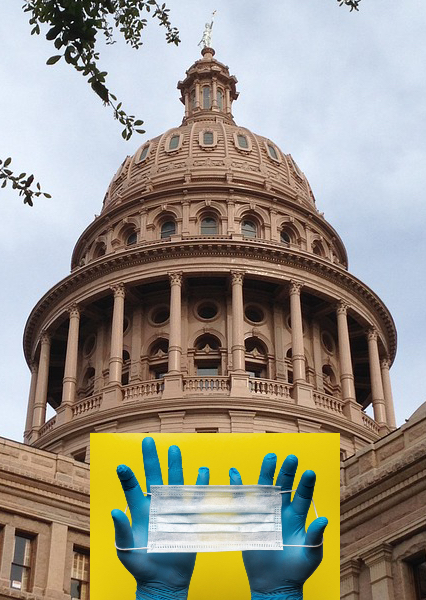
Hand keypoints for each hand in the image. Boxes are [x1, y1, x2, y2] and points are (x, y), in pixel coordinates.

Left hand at [112, 437, 208, 599]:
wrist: (163, 580)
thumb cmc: (141, 565)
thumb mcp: (126, 550)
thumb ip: (122, 530)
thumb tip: (114, 511)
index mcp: (138, 511)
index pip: (132, 488)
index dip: (127, 477)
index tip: (121, 466)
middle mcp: (155, 505)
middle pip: (154, 476)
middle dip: (151, 459)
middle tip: (148, 440)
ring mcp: (172, 509)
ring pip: (174, 482)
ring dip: (174, 466)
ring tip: (174, 449)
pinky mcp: (187, 517)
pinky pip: (195, 497)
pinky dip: (200, 484)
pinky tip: (203, 471)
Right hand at [230, 453, 327, 599]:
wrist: (275, 584)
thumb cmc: (297, 571)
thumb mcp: (311, 555)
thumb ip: (316, 536)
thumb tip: (325, 520)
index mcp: (297, 517)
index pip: (303, 495)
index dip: (306, 484)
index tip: (309, 472)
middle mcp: (282, 511)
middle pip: (285, 486)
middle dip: (287, 471)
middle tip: (291, 458)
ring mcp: (265, 513)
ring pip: (266, 488)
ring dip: (267, 472)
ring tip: (271, 457)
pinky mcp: (250, 520)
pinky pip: (243, 500)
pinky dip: (239, 486)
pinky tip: (235, 473)